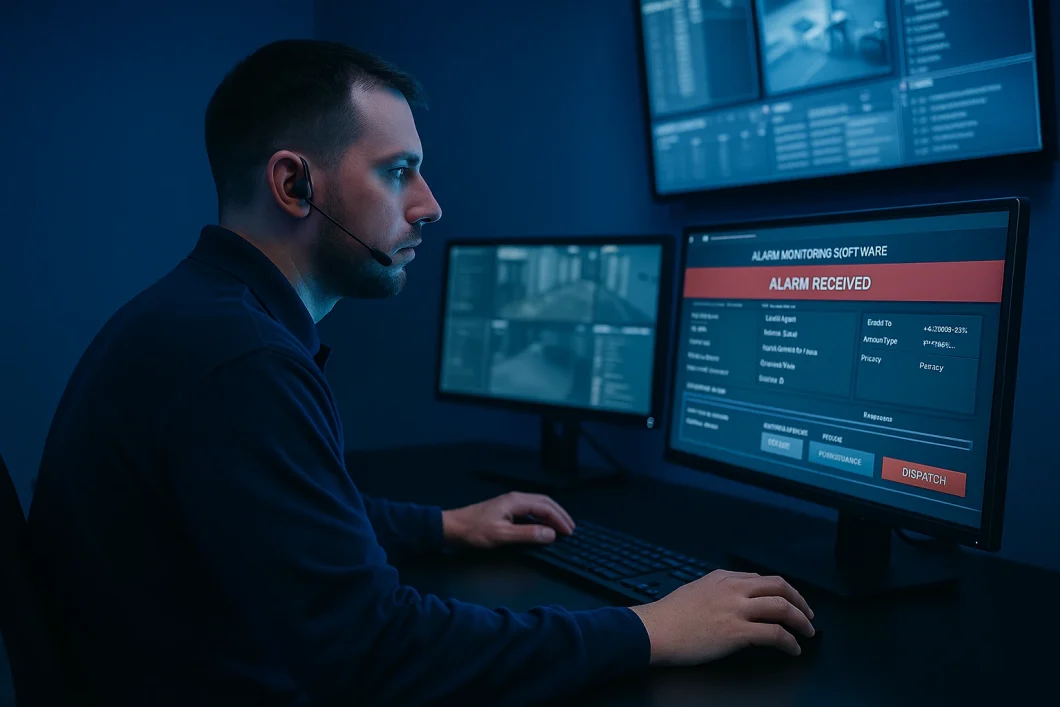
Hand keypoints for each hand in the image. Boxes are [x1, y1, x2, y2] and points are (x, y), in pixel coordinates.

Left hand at [441, 491, 574, 548]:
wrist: (452, 527)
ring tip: (562, 526)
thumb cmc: (475, 532)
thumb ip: (527, 534)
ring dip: (552, 514)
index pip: (546, 507)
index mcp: (516, 501)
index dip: (560, 520)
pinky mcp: (505, 509)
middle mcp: (516, 498)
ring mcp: (510, 502)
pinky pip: (530, 509)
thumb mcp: (502, 535)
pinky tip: (543, 525)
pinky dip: (542, 516)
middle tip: (571, 528)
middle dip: (560, 514)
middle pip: (545, 502)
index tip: (570, 533)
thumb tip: (551, 534)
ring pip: (538, 504)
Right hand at [629, 570, 814, 664]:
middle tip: (808, 614)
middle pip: (779, 587)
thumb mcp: (695, 590)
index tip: (788, 602)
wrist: (656, 630)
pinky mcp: (737, 632)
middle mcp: (733, 589)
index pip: (762, 579)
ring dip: (801, 621)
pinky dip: (789, 642)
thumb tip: (734, 600)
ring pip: (782, 607)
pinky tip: (792, 649)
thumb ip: (717, 591)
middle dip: (800, 600)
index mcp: (723, 578)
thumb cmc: (669, 616)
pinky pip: (774, 634)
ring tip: (808, 632)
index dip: (781, 591)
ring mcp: (736, 609)